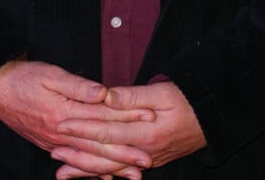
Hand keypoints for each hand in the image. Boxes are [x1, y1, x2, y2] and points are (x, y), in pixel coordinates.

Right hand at [0, 60, 153, 178]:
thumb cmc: (24, 78)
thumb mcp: (51, 74)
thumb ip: (78, 86)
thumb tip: (103, 93)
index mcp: (64, 113)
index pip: (103, 117)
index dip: (127, 118)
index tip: (149, 118)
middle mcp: (61, 133)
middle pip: (99, 145)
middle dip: (125, 153)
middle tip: (148, 160)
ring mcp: (54, 143)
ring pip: (88, 159)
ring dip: (112, 167)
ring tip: (133, 175)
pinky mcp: (49, 144)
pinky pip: (75, 162)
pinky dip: (90, 171)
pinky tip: (104, 177)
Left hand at [52, 81, 205, 177]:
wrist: (212, 119)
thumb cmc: (188, 101)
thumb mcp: (162, 92)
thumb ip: (132, 96)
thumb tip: (106, 95)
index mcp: (145, 133)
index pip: (106, 131)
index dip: (82, 127)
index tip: (61, 124)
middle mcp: (144, 152)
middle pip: (104, 155)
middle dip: (77, 154)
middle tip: (52, 152)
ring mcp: (147, 159)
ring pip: (110, 167)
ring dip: (85, 169)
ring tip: (62, 172)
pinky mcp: (150, 160)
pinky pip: (121, 170)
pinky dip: (103, 173)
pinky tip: (89, 175)